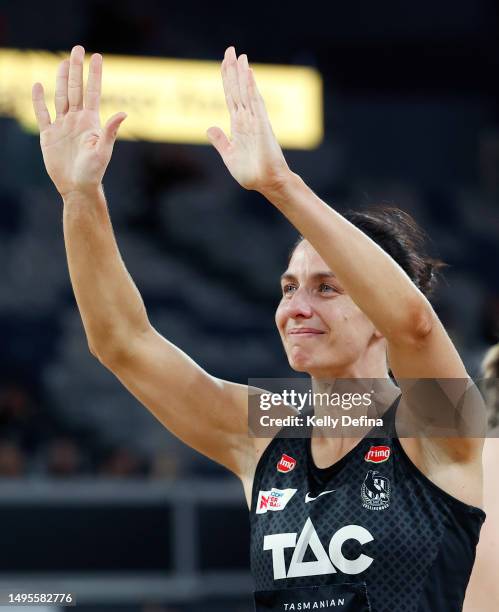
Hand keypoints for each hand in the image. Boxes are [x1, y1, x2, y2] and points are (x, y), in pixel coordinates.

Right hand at [32, 45, 126, 197]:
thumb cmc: (94, 171)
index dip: (94, 74)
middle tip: (78, 48)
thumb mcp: (104, 150)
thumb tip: (123, 112)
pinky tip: (39, 86)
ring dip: (62, 79)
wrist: (77, 187)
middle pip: (75, 88)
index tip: (98, 56)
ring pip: (61, 96)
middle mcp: (77, 120)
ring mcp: (63, 126)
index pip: (93, 92)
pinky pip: (42, 113)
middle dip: (76, 68)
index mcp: (91, 122)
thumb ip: (111, 130)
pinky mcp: (49, 135)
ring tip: (63, 62)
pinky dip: (39, 100)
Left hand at [207, 47, 289, 194]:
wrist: (266, 183)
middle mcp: (247, 119)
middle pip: (237, 90)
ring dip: (242, 74)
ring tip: (239, 55)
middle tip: (230, 49)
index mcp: (238, 125)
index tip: (225, 62)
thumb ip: (220, 141)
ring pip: (246, 92)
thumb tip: (209, 127)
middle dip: (233, 70)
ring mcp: (255, 121)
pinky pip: (255, 103)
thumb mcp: (229, 155)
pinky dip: (251, 88)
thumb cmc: (251, 173)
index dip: (227, 80)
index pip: (231, 97)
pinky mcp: (262, 126)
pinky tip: (247, 73)